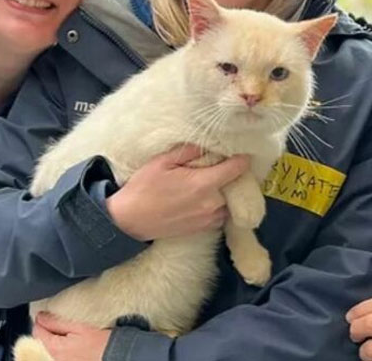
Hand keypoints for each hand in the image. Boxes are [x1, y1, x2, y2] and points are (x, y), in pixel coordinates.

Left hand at [33, 312, 109, 360]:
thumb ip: (56, 322)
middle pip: (40, 341)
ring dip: (50, 337)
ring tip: (61, 328)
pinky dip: (56, 344)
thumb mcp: (78, 326)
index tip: (45, 313)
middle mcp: (55, 358)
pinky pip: (54, 353)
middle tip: (53, 319)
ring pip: (47, 347)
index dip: (40, 320)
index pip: (37, 332)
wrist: (111, 353)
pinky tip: (66, 339)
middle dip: (44, 329)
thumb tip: (40, 317)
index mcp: (55, 348)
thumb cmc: (97, 339)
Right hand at [106, 144, 249, 239]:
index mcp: (203, 184)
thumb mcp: (163, 161)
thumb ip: (189, 151)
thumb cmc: (144, 187)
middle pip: (236, 185)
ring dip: (228, 191)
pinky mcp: (203, 229)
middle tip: (227, 163)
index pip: (237, 169)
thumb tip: (209, 143)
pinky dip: (220, 205)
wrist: (129, 221)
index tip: (242, 150)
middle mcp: (211, 204)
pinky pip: (221, 215)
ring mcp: (208, 219)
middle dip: (235, 174)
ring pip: (230, 202)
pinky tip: (208, 196)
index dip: (242, 157)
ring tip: (217, 180)